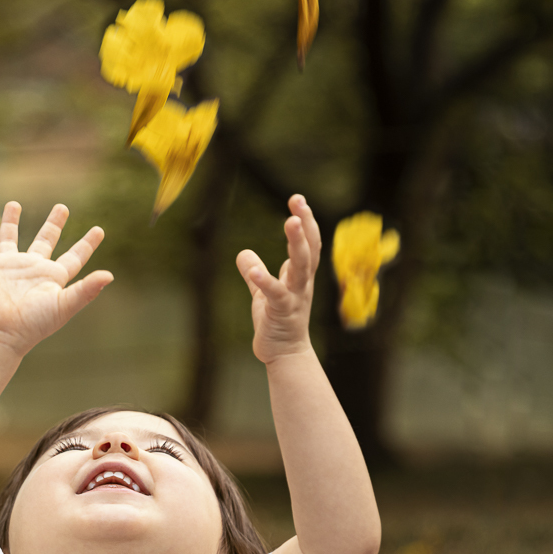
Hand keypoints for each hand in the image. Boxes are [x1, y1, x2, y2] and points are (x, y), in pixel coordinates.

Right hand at [0, 201, 111, 356]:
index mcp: (52, 277)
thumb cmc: (35, 323)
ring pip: (9, 238)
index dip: (87, 244)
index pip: (74, 257)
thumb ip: (87, 290)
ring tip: (14, 203)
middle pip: (45, 240)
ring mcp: (8, 267)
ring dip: (10, 221)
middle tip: (62, 207)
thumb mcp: (64, 305)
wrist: (2, 333)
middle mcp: (32, 268)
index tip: (99, 229)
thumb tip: (109, 275)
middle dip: (54, 224)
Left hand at [236, 194, 320, 362]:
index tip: (298, 199)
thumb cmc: (277, 322)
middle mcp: (302, 283)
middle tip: (298, 201)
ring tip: (290, 221)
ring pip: (300, 267)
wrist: (285, 354)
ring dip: (297, 243)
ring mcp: (294, 297)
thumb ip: (255, 274)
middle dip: (305, 224)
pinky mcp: (282, 312)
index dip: (305, 221)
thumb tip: (243, 254)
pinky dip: (266, 281)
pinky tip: (254, 271)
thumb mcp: (262, 294)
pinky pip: (275, 294)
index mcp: (300, 276)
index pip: (308, 243)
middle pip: (309, 249)